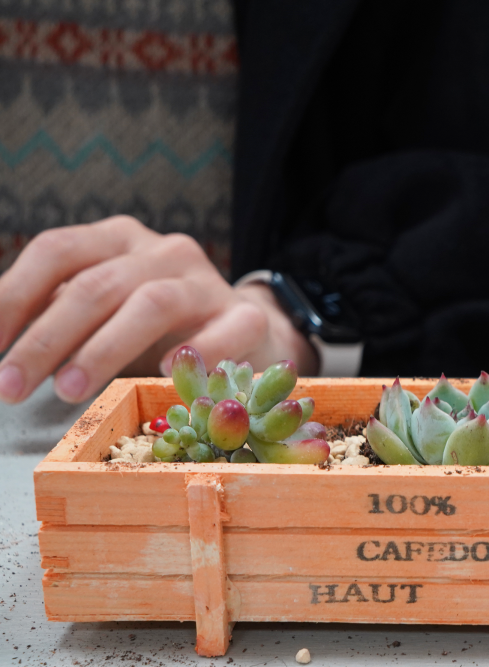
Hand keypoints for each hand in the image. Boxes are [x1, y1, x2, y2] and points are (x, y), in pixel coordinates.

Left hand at [0, 215, 316, 403]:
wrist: (248, 330)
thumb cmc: (161, 327)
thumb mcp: (105, 309)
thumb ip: (60, 316)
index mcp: (117, 238)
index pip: (56, 252)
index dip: (12, 297)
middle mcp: (162, 250)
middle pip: (96, 285)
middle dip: (45, 339)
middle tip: (11, 387)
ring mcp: (207, 282)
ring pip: (150, 303)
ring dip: (103, 349)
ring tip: (70, 390)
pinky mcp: (245, 317)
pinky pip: (223, 331)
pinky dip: (194, 352)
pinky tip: (164, 374)